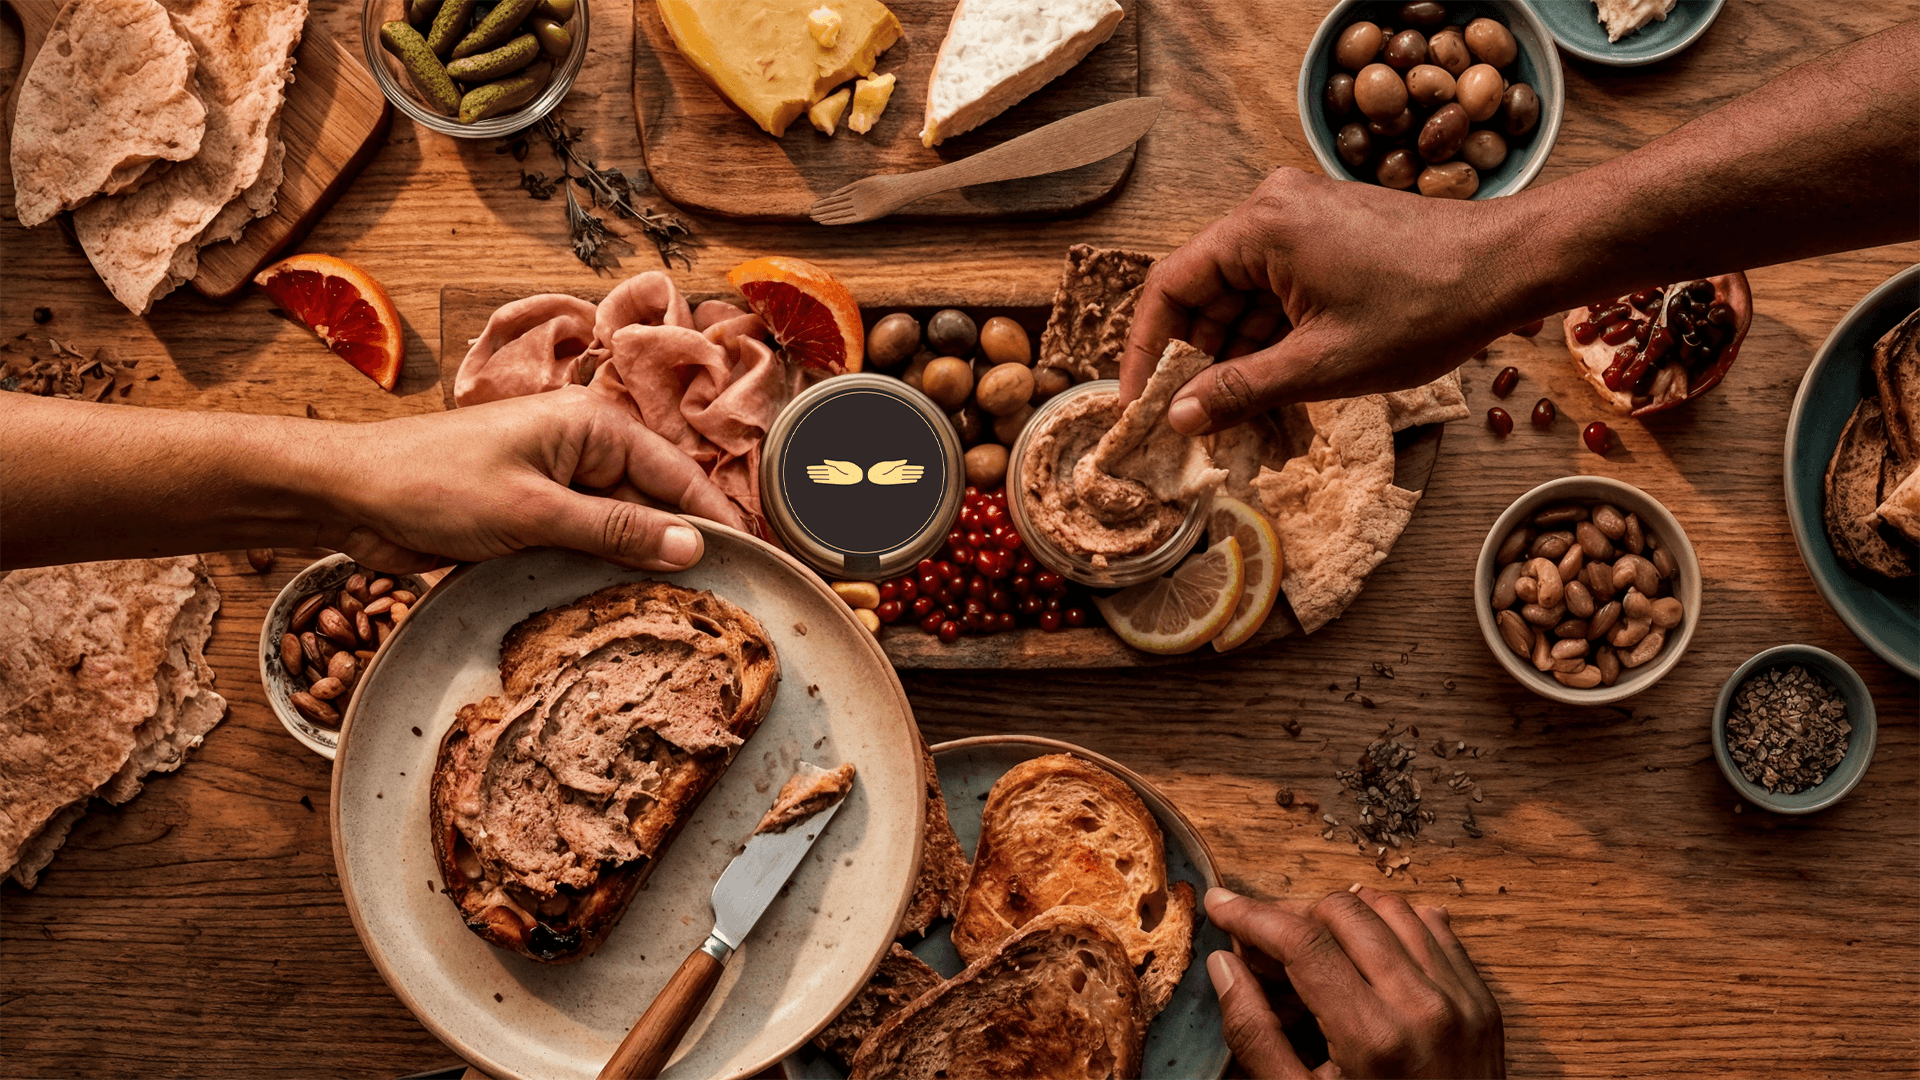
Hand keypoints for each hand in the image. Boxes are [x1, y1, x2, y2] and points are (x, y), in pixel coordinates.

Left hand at [326, 385, 747, 573]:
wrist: (348, 495)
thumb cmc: (432, 484)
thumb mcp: (533, 512)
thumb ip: (615, 531)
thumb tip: (692, 546)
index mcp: (593, 425)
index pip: (679, 475)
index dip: (718, 521)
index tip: (758, 563)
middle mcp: (584, 449)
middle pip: (656, 504)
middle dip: (681, 549)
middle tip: (719, 605)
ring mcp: (559, 482)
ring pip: (623, 529)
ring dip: (640, 567)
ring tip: (679, 615)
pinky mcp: (535, 514)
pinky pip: (588, 544)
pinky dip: (603, 571)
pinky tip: (620, 607)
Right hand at [807, 459, 864, 484]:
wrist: (857, 474)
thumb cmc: (850, 467)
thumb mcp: (840, 464)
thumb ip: (831, 463)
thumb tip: (824, 460)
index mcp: (833, 466)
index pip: (821, 467)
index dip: (815, 467)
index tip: (809, 467)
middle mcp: (832, 472)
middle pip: (821, 472)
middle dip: (814, 472)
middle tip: (807, 472)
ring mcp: (833, 476)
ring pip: (822, 476)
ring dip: (816, 476)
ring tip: (809, 476)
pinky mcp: (835, 481)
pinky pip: (826, 481)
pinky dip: (821, 481)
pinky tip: (816, 480)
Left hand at [866, 459, 924, 485]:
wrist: (873, 474)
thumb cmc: (880, 467)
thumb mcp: (890, 464)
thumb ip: (899, 463)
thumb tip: (906, 460)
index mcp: (897, 466)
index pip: (908, 467)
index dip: (914, 467)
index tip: (921, 467)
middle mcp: (898, 471)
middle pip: (909, 472)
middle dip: (916, 472)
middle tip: (923, 472)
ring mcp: (897, 477)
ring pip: (908, 476)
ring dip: (914, 476)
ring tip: (921, 476)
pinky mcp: (895, 481)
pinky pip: (904, 481)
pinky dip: (909, 481)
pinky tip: (914, 480)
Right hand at [1121, 168, 1527, 434]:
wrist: (1511, 268)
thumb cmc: (1426, 306)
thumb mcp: (1322, 364)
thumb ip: (1240, 390)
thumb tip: (1178, 416)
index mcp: (1260, 226)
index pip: (1170, 287)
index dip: (1146, 350)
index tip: (1139, 402)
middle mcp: (1273, 209)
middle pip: (1206, 294)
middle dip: (1200, 362)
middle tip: (1195, 424)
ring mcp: (1304, 220)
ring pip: (1244, 299)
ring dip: (1240, 358)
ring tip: (1243, 423)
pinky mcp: (1330, 236)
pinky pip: (1279, 292)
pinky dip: (1274, 340)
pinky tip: (1278, 392)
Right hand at [1205, 886, 1503, 1078]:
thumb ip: (1255, 1035)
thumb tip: (1225, 966)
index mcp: (1373, 1037)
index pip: (1302, 942)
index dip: (1252, 915)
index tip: (1223, 906)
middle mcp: (1423, 1007)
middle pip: (1343, 912)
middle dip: (1296, 919)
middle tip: (1272, 948)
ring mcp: (1461, 999)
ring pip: (1390, 908)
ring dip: (1346, 918)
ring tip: (1321, 951)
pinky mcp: (1482, 1000)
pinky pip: (1435, 928)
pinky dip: (1396, 927)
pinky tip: (1371, 954)